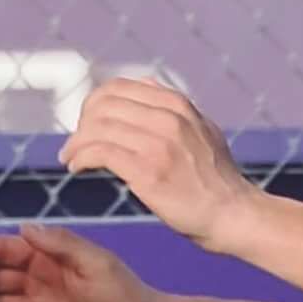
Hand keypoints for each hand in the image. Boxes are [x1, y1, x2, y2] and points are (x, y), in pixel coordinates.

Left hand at [62, 76, 258, 251]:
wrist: (233, 214)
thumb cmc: (215, 181)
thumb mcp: (202, 131)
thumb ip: (175, 112)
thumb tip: (146, 91)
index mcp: (177, 104)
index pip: (118, 88)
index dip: (93, 104)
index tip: (87, 124)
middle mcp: (168, 117)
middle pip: (102, 104)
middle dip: (81, 123)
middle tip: (76, 144)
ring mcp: (158, 143)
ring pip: (97, 127)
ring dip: (75, 143)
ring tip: (69, 158)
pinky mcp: (148, 170)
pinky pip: (99, 152)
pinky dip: (80, 157)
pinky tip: (77, 168)